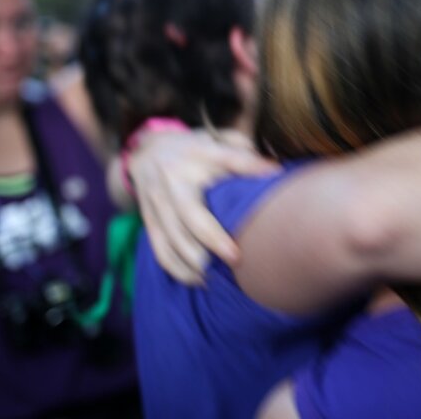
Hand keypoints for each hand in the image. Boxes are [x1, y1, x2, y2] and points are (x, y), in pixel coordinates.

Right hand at [129, 129, 277, 284]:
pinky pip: (160, 251)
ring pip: (173, 238)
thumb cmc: (196, 150)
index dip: (250, 165)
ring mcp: (158, 202)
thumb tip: (274, 171)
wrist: (146, 151)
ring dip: (195, 262)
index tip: (274, 175)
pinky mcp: (149, 221)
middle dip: (212, 238)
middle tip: (236, 259)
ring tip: (218, 279)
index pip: (227, 158)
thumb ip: (244, 153)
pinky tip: (198, 281)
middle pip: (190, 212)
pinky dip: (178, 270)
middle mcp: (174, 178)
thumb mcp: (218, 140)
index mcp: (198, 154)